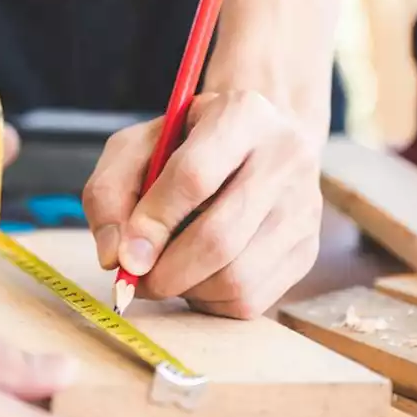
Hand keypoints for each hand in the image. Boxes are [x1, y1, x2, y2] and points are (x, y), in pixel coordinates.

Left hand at [82, 91, 322, 317]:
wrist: (253, 146)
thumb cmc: (185, 146)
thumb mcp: (136, 147)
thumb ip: (109, 193)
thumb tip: (115, 256)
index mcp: (242, 115)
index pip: (193, 177)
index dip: (152, 223)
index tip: (124, 254)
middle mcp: (285, 158)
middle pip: (219, 238)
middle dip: (165, 272)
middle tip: (136, 279)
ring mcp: (304, 208)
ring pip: (237, 278)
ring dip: (186, 290)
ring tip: (166, 273)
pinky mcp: (307, 250)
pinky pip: (252, 299)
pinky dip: (211, 301)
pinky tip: (197, 277)